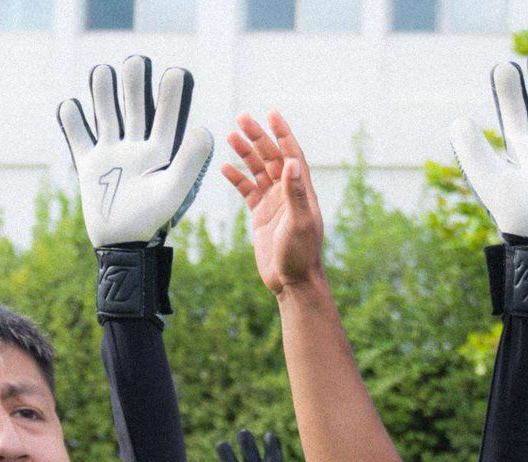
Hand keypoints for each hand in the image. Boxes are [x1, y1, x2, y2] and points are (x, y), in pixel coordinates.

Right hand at [57, 56, 213, 247]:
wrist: (121, 246)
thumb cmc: (151, 220)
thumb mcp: (174, 189)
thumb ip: (189, 159)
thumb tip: (202, 128)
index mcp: (160, 151)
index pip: (167, 113)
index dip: (173, 91)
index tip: (177, 73)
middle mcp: (136, 146)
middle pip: (133, 103)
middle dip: (134, 80)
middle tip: (135, 63)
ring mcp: (111, 153)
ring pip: (105, 110)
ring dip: (102, 89)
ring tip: (103, 74)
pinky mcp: (88, 164)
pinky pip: (76, 135)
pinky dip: (70, 118)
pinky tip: (71, 108)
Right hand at [223, 112, 324, 296]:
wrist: (292, 282)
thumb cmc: (301, 255)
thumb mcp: (300, 222)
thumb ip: (296, 192)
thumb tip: (291, 162)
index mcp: (302, 191)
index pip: (291, 155)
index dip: (283, 134)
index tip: (272, 114)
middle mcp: (288, 193)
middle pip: (272, 157)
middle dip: (258, 137)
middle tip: (242, 117)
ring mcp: (274, 203)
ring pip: (258, 171)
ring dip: (245, 153)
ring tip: (231, 135)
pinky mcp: (261, 215)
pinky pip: (247, 191)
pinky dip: (237, 178)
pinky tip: (225, 168)